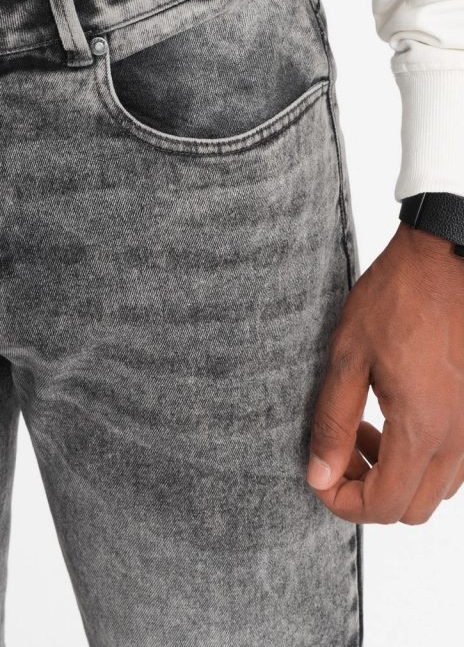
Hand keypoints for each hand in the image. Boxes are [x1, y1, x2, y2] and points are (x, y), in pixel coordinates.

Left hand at [306, 221, 463, 523]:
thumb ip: (332, 421)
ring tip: (363, 425)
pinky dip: (420, 455)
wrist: (446, 259)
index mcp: (421, 429)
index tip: (319, 477)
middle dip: (367, 490)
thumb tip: (319, 474)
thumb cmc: (398, 297)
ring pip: (436, 488)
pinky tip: (393, 414)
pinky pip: (454, 461)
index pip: (383, 506)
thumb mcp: (348, 356)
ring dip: (395, 474)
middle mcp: (457, 438)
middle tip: (339, 447)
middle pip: (411, 508)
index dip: (343, 503)